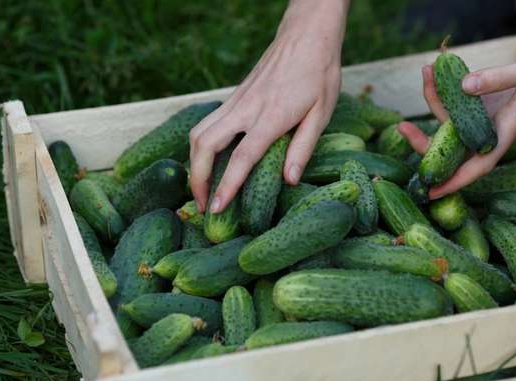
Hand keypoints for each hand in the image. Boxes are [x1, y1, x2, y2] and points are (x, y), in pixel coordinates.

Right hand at [189, 0, 348, 212]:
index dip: (226, 185)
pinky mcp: (233, 98)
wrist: (306, 36)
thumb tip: (289, 180)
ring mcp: (236, 102)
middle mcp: (246, 108)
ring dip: (193, 163)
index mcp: (271, 116)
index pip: (241, 157)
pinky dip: (200, 148)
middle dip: (197, 178)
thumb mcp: (322, 113)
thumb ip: (303, 148)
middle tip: (204, 206)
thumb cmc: (319, 75)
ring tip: (202, 189)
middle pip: (205, 145)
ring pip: (199, 133)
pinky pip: (206, 125)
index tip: (216, 208)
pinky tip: (208, 163)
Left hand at [399, 37, 515, 199]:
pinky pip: (457, 104)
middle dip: (425, 140)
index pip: (477, 166)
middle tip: (401, 127)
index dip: (454, 182)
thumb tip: (463, 87)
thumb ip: (499, 78)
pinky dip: (445, 89)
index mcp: (507, 131)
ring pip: (451, 121)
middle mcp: (493, 129)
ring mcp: (488, 118)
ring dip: (434, 99)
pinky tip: (437, 69)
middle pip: (454, 147)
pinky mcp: (485, 104)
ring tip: (428, 70)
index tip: (431, 193)